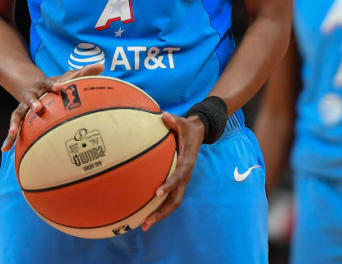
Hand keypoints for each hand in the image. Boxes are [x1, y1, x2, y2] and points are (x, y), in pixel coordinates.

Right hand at [0, 62, 103, 150]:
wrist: (31, 84)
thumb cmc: (55, 84)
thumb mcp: (67, 76)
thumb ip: (84, 72)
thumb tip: (102, 65)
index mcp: (45, 85)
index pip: (50, 84)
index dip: (55, 85)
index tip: (60, 87)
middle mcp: (32, 94)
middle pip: (31, 98)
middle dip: (34, 102)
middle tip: (38, 108)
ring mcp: (24, 105)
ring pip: (18, 114)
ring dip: (15, 124)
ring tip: (11, 133)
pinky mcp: (20, 116)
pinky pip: (14, 127)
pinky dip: (9, 138)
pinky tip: (4, 149)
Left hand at [141, 111, 204, 230]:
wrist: (198, 133)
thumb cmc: (187, 128)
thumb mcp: (183, 122)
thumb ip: (174, 121)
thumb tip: (164, 115)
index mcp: (186, 163)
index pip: (178, 177)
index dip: (169, 185)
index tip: (157, 193)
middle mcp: (185, 176)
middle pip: (176, 199)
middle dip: (162, 212)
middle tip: (147, 221)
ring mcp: (182, 181)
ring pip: (172, 203)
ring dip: (159, 215)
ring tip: (143, 225)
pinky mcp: (177, 182)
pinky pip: (169, 198)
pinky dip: (159, 207)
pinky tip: (144, 213)